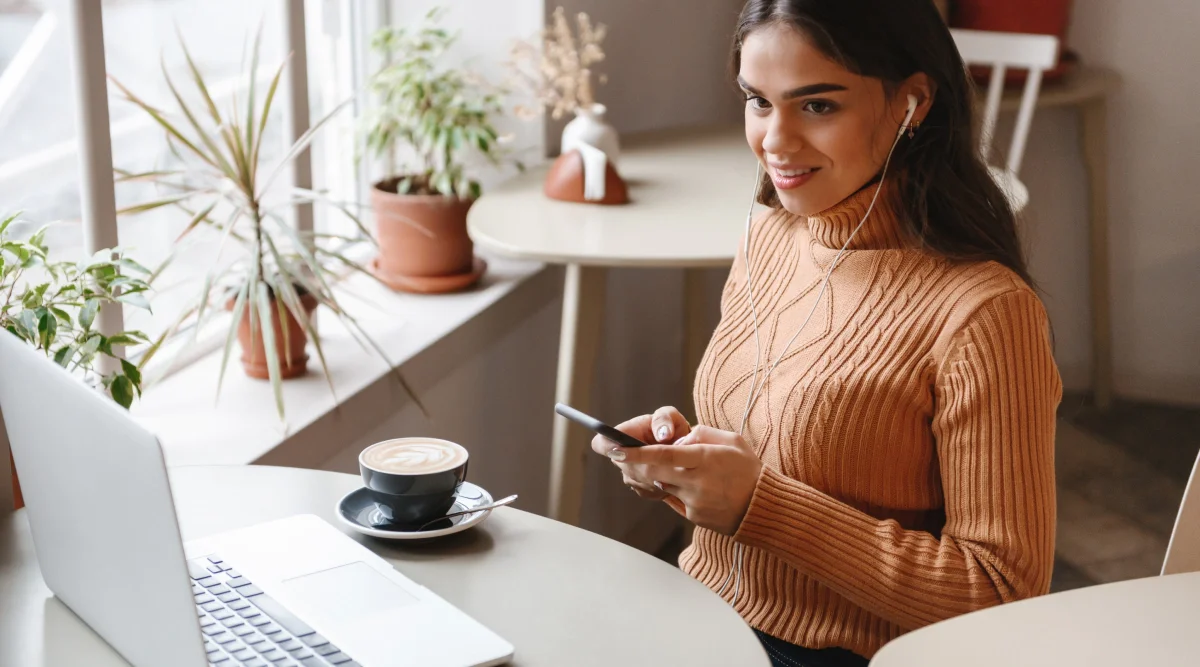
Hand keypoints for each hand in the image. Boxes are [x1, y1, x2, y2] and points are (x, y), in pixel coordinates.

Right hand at [591, 406, 690, 499]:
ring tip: (671, 466)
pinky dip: (660, 484)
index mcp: (623, 433)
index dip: (607, 447)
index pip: (601, 442)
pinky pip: (647, 490)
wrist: (684, 447)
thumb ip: (664, 419)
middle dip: (643, 463)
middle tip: (663, 459)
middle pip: (623, 465)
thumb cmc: (673, 427)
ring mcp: (629, 473)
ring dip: (653, 475)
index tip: (622, 452)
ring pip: (637, 479)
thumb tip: (663, 434)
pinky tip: (671, 475)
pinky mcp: (640, 487)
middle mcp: (621, 455)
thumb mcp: (671, 416)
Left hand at [606, 426, 761, 534]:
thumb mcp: (732, 441)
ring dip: (655, 475)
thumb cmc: (748, 469)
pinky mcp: (693, 515)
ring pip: (662, 485)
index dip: (636, 452)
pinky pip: (674, 498)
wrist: (764, 508)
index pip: (664, 454)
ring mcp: (693, 501)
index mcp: (705, 459)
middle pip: (654, 472)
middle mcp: (696, 482)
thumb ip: (702, 434)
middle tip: (618, 455)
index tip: (616, 448)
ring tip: (669, 466)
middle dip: (633, 463)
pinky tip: (691, 485)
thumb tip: (678, 440)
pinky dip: (675, 488)